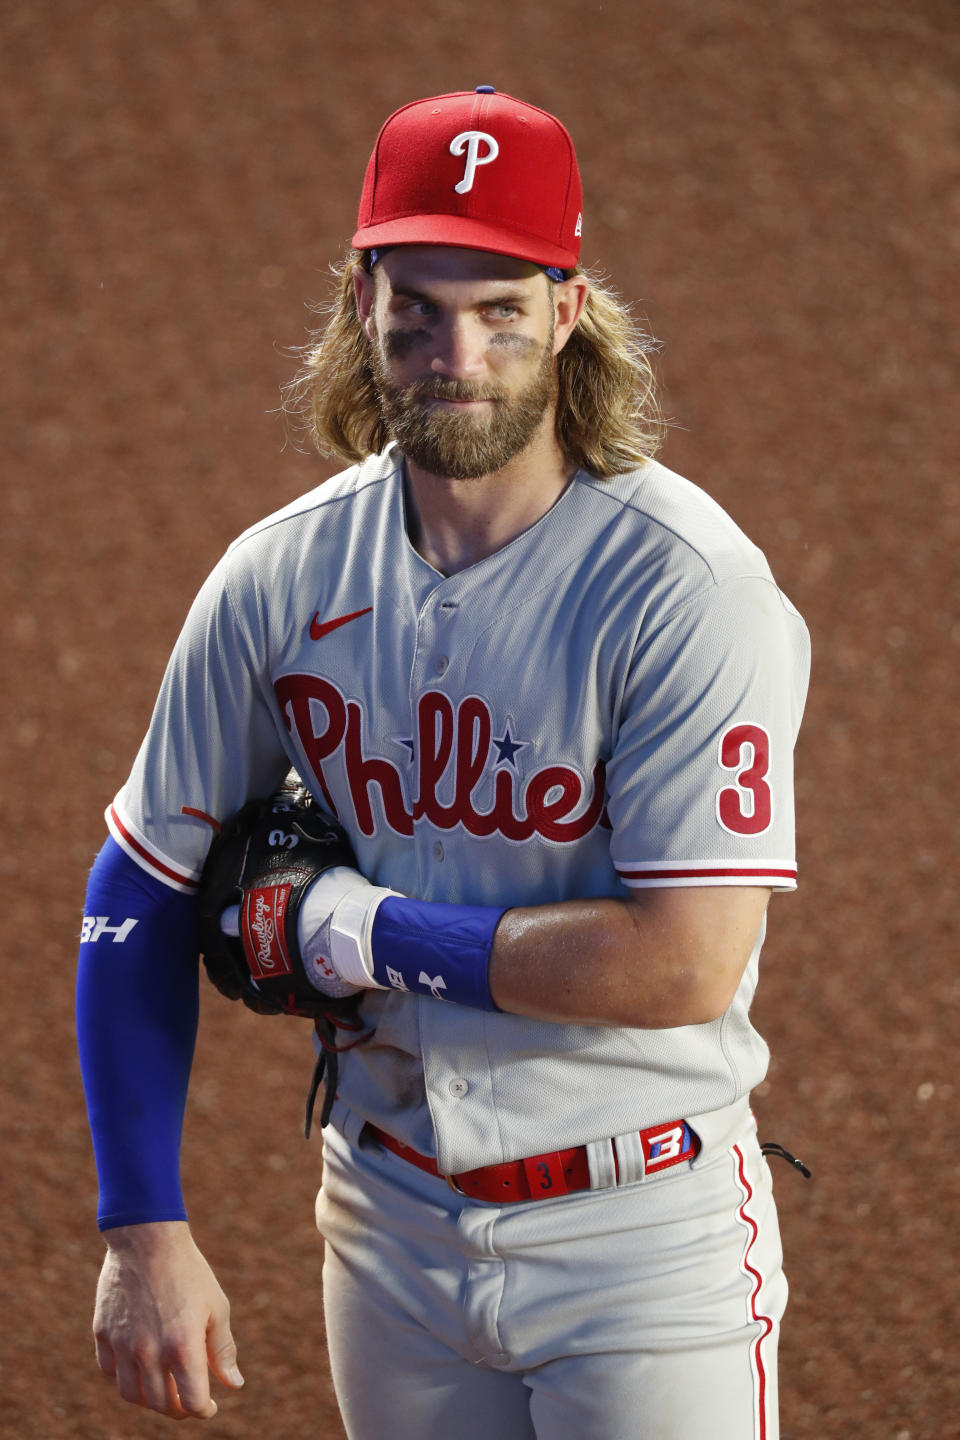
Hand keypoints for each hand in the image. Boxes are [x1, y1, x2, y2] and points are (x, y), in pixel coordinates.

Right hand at [93, 1221, 243, 1419]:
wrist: (148, 1238)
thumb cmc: (189, 1271)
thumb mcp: (216, 1306)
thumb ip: (223, 1350)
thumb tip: (234, 1385)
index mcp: (182, 1346)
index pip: (192, 1403)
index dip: (203, 1410)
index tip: (209, 1406)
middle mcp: (149, 1352)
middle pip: (161, 1405)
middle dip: (178, 1409)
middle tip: (187, 1399)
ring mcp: (122, 1345)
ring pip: (132, 1395)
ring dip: (150, 1400)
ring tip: (164, 1388)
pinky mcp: (103, 1334)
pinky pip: (111, 1372)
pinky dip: (126, 1378)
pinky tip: (140, 1367)